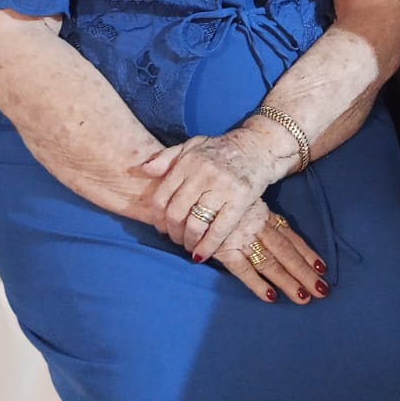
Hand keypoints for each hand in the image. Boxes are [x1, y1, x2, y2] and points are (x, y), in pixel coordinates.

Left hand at [141, 131, 283, 260]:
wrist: (257, 147)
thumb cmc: (221, 150)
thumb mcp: (192, 146)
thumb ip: (166, 157)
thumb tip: (142, 170)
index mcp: (188, 161)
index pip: (162, 197)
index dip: (158, 218)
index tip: (161, 227)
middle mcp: (203, 173)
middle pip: (176, 213)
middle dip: (172, 233)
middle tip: (176, 239)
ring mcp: (222, 186)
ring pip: (195, 224)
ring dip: (188, 242)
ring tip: (189, 246)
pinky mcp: (240, 199)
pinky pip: (219, 230)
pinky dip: (208, 246)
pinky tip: (201, 254)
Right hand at [212, 204, 327, 305]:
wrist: (194, 192)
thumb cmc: (219, 196)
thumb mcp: (242, 200)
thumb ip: (257, 215)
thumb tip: (277, 231)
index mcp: (263, 215)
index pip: (289, 237)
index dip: (306, 253)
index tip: (322, 268)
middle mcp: (257, 227)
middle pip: (286, 252)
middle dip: (304, 272)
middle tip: (322, 291)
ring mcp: (242, 239)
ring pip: (270, 262)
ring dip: (288, 281)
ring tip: (303, 298)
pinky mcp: (224, 249)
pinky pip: (243, 269)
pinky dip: (257, 283)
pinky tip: (270, 296)